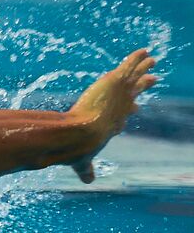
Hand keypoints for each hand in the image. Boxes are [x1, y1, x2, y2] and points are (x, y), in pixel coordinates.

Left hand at [66, 48, 158, 182]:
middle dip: (143, 85)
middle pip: (136, 92)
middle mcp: (122, 107)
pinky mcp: (116, 80)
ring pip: (135, 77)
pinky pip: (130, 65)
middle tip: (152, 79)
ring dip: (142, 68)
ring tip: (150, 59)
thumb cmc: (80, 148)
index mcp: (115, 124)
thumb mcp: (82, 162)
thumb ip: (85, 169)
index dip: (130, 110)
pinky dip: (136, 58)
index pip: (125, 114)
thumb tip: (88, 181)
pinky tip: (142, 52)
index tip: (134, 108)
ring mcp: (121, 93)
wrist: (82, 134)